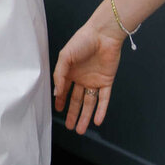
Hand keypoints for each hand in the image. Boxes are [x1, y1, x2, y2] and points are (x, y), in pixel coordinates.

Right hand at [52, 8, 125, 133]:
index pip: (65, 90)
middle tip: (70, 127)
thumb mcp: (65, 57)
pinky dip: (101, 110)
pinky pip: (104, 99)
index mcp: (71, 71)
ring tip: (80, 130)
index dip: (61, 101)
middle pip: (77, 100)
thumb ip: (60, 75)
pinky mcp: (106, 81)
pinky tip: (97, 121)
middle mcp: (82, 78)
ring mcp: (94, 80)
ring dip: (85, 116)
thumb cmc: (82, 41)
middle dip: (73, 114)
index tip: (58, 111)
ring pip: (89, 103)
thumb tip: (57, 92)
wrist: (104, 34)